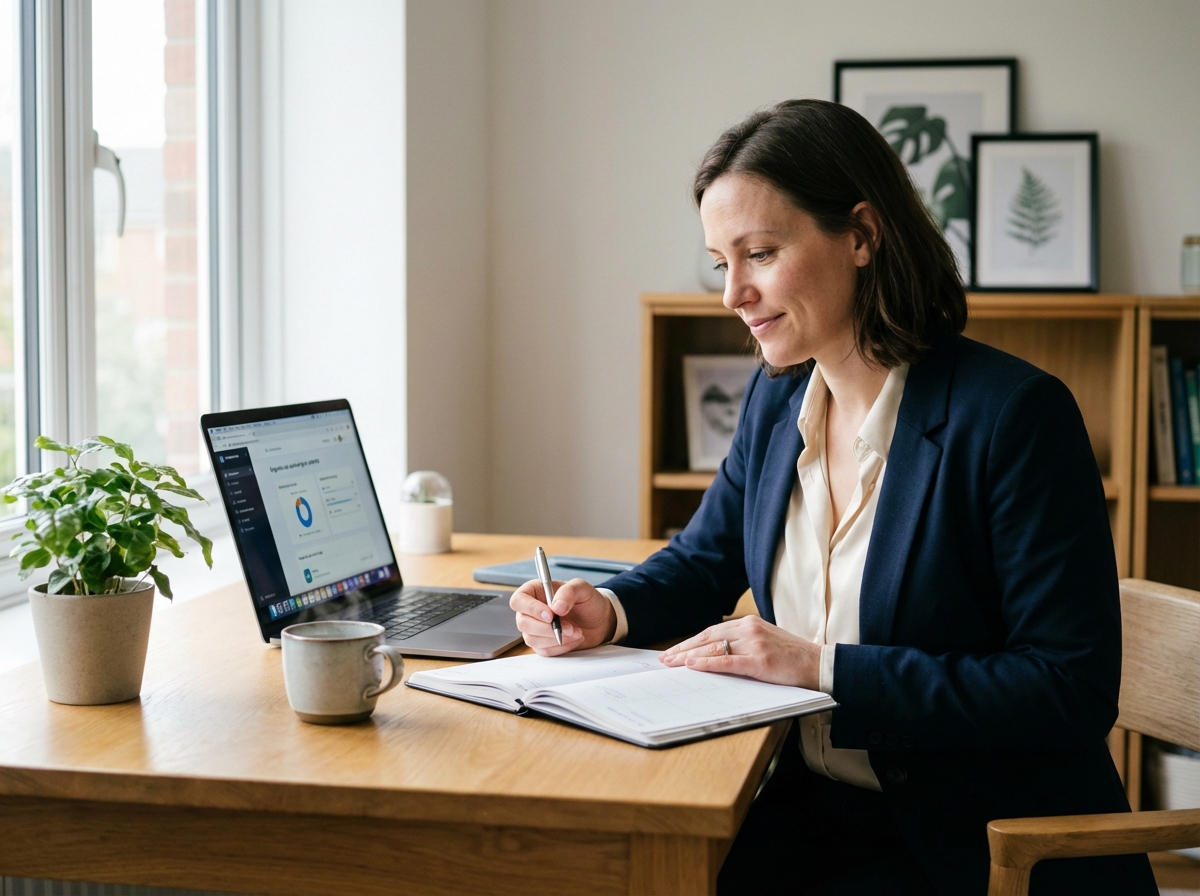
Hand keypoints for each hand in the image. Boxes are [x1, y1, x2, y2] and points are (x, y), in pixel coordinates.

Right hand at [509, 578, 616, 655]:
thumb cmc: (588, 600)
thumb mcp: (582, 588)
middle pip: (523, 623)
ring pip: (532, 639)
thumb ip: (568, 592)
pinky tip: (574, 639)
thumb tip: (556, 607)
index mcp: (535, 591)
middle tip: (570, 627)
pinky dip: (561, 647)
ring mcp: (535, 629)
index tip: (550, 615)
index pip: (519, 600)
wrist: (599, 620)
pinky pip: (544, 651)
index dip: (531, 609)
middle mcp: (531, 611)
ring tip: (577, 631)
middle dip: (547, 628)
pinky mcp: (543, 644)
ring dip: (556, 638)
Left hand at [658, 615, 822, 689]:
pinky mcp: (760, 661)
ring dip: (689, 657)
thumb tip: (713, 656)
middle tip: (664, 659)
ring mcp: (755, 644)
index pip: (711, 631)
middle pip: (707, 638)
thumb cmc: (793, 657)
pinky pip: (727, 662)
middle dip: (683, 649)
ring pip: (714, 649)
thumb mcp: (764, 642)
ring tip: (672, 664)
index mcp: (749, 623)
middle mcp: (749, 629)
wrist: (820, 664)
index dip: (690, 642)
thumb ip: (741, 644)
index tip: (674, 651)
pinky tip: (693, 666)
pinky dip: (707, 664)